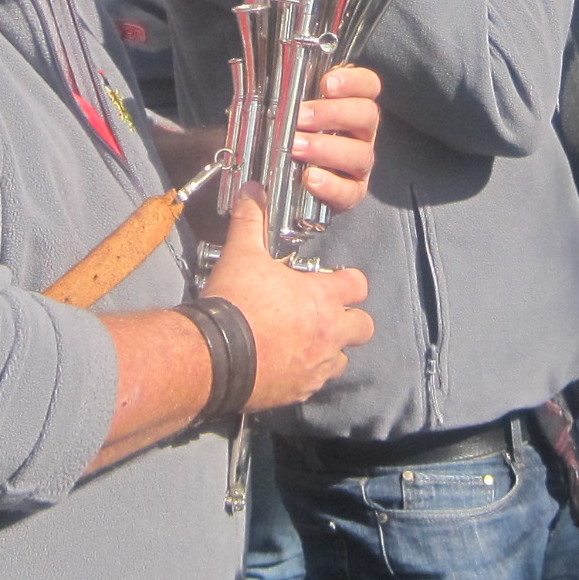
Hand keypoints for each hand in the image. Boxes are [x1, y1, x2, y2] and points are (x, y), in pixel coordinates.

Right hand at [204, 188, 374, 408]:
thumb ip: (251, 220)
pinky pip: (316, 383)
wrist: (214, 356)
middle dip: (350, 320)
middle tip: (324, 314)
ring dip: (331, 350)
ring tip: (306, 341)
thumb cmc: (235, 303)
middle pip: (363, 327)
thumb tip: (253, 189)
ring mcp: (317, 366)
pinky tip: (286, 365)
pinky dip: (307, 374)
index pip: (358, 285)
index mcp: (323, 298)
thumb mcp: (242, 255)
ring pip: (342, 360)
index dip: (347, 280)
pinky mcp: (300, 390)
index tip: (332, 279)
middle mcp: (329, 333)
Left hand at [292, 65, 380, 214]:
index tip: (326, 84)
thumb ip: (286, 95)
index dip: (354, 81)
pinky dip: (330, 184)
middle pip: (367, 115)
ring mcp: (359, 164)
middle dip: (332, 113)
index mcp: (350, 105)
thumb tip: (270, 76)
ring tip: (295, 148)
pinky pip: (349, 190)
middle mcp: (361, 133)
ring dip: (325, 148)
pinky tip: (309, 177)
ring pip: (360, 153)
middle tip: (300, 118)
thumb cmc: (283, 137)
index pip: (368, 86)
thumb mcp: (284, 111)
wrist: (279, 186)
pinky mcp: (351, 193)